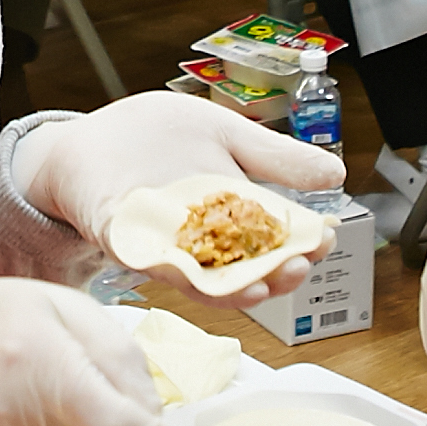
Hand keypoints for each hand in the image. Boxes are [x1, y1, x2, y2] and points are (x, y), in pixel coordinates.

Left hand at [16, 88, 346, 299]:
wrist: (92, 139)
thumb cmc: (156, 137)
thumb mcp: (226, 136)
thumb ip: (275, 157)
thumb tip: (334, 172)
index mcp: (233, 217)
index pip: (277, 241)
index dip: (302, 246)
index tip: (323, 240)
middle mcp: (203, 243)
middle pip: (247, 271)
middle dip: (274, 277)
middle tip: (296, 270)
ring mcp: (164, 247)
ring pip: (205, 280)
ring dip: (232, 290)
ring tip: (256, 289)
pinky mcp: (124, 242)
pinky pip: (149, 262)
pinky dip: (171, 270)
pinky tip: (193, 271)